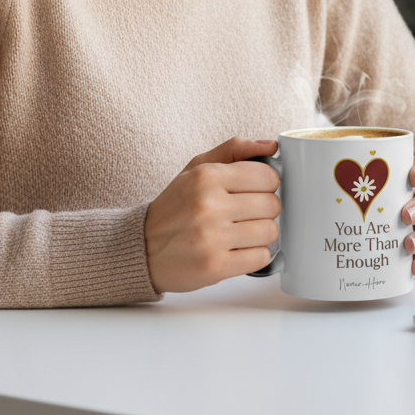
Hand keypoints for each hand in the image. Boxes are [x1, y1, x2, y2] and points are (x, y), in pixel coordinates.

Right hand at [144, 137, 279, 292]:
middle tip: (248, 213)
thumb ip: (235, 149)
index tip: (256, 190)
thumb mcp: (197, 167)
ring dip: (261, 234)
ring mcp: (211, 238)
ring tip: (243, 232)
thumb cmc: (175, 206)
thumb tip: (271, 147)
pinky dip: (255, 255)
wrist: (142, 248)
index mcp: (207, 176)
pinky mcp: (214, 267)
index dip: (267, 184)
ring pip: (270, 232)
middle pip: (272, 204)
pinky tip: (239, 249)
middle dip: (266, 209)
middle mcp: (208, 205)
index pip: (267, 176)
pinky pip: (260, 258)